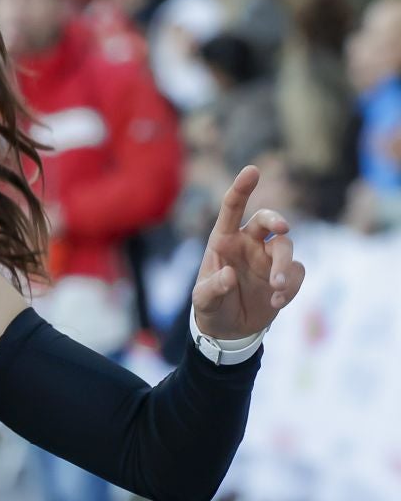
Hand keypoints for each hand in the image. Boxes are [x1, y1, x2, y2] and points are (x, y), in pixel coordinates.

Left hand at [191, 165, 305, 339]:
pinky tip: (275, 303)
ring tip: (276, 288)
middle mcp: (249, 243)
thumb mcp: (203, 301)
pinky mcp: (286, 275)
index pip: (232, 208)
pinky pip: (297, 273)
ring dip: (284, 266)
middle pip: (267, 220)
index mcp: (223, 240)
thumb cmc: (211, 307)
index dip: (242, 188)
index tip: (253, 170)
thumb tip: (229, 275)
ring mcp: (269, 258)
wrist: (229, 329)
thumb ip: (212, 288)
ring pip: (287, 247)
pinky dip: (290, 287)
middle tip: (282, 227)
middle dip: (276, 219)